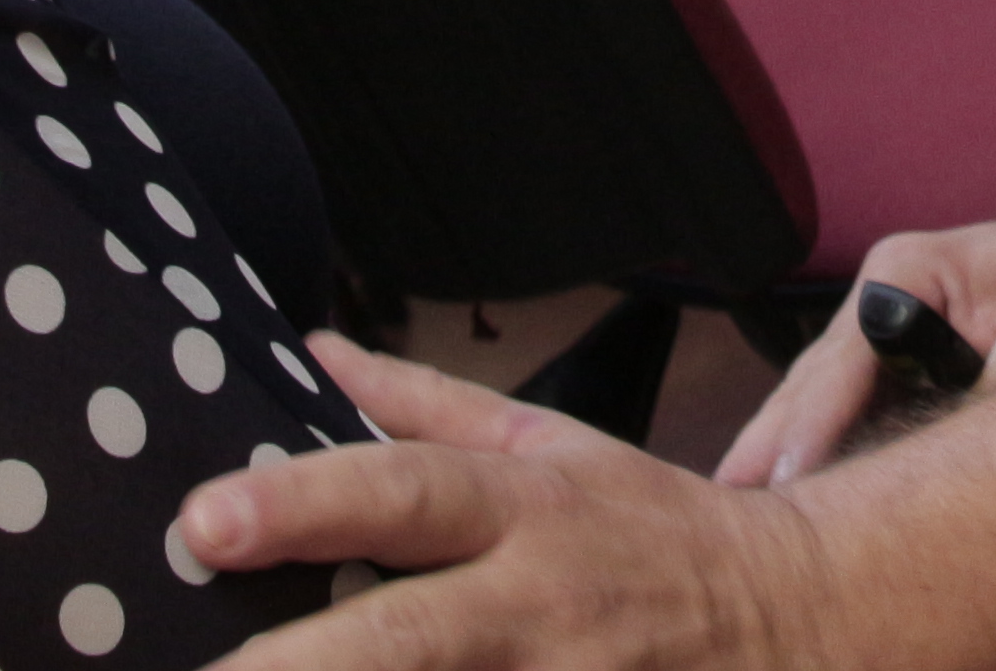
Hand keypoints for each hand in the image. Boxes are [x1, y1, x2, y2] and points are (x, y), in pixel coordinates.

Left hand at [189, 334, 834, 668]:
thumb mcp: (552, 445)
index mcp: (524, 508)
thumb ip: (423, 408)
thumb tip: (317, 354)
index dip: (303, 504)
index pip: (402, 490)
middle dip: (300, 664)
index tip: (204, 520)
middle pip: (404, 638)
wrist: (792, 619)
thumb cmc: (654, 530)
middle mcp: (537, 604)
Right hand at [715, 196, 995, 488]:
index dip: (809, 429)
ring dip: (780, 452)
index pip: (840, 364)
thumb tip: (936, 463)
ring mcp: (878, 325)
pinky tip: (785, 491)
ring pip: (811, 399)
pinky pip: (841, 409)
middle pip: (806, 385)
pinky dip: (814, 448)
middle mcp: (878, 296)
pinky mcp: (891, 357)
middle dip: (769, 447)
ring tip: (738, 508)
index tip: (780, 482)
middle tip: (728, 509)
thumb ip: (989, 395)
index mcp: (904, 274)